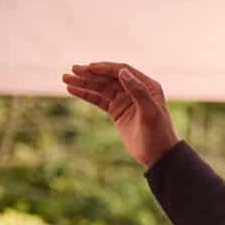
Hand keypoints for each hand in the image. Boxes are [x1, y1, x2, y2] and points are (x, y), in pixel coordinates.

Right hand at [61, 62, 180, 167]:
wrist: (159, 156)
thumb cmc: (159, 134)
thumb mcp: (150, 112)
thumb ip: (138, 91)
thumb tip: (122, 71)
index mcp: (148, 86)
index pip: (122, 71)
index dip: (104, 68)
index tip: (87, 68)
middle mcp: (136, 90)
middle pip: (109, 78)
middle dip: (90, 74)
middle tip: (71, 71)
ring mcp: (125, 100)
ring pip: (101, 88)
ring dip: (84, 83)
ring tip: (65, 79)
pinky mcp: (117, 111)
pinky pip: (99, 100)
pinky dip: (86, 94)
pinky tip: (72, 90)